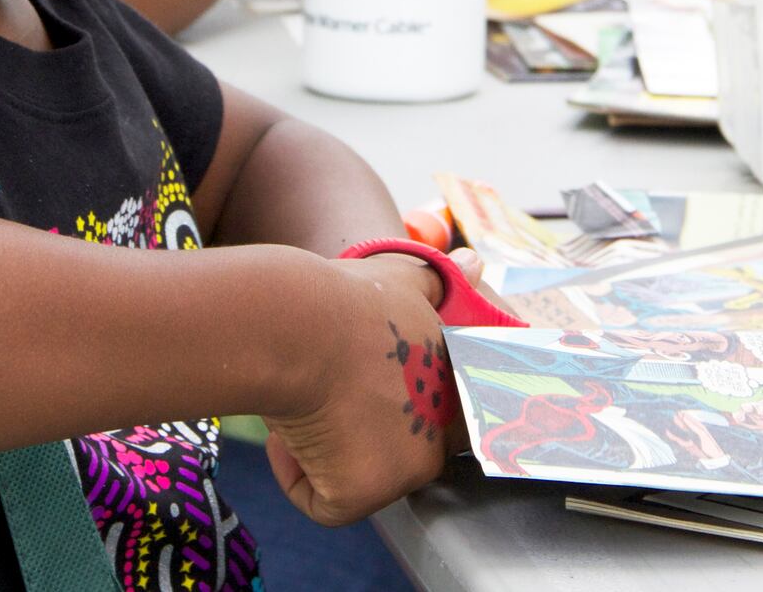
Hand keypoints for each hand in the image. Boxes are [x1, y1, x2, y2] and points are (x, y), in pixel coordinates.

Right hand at [263, 253, 459, 526]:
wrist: (295, 323)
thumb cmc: (338, 296)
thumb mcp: (398, 278)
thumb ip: (437, 280)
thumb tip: (474, 261)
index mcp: (452, 387)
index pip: (447, 421)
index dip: (396, 410)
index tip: (360, 392)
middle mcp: (439, 433)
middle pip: (393, 452)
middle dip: (355, 429)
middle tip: (327, 386)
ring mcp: (406, 469)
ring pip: (355, 478)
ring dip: (323, 449)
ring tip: (305, 397)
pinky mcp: (363, 496)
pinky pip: (322, 501)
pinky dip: (295, 471)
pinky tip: (287, 429)